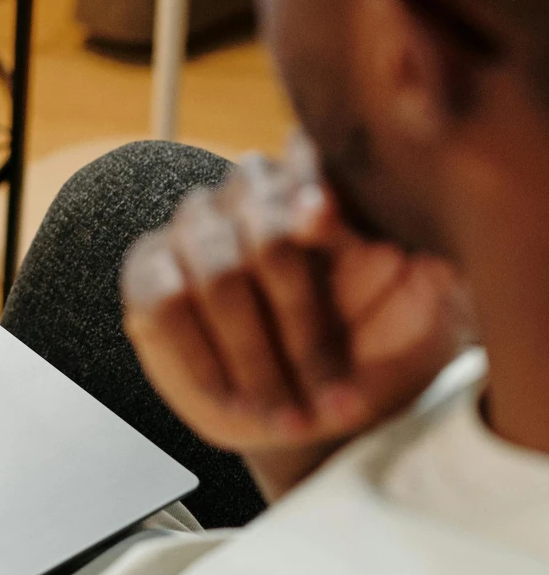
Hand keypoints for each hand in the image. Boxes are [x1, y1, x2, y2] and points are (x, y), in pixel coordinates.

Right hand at [121, 141, 471, 499]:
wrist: (299, 404)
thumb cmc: (363, 355)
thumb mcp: (406, 329)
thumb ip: (413, 292)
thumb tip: (424, 260)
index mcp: (324, 185)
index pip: (312, 157)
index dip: (316, 188)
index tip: (325, 224)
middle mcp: (254, 191)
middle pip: (270, 232)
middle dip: (306, 329)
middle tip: (336, 395)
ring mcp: (196, 226)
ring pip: (219, 274)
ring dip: (259, 360)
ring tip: (291, 418)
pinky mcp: (150, 268)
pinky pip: (168, 303)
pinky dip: (205, 360)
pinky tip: (235, 399)